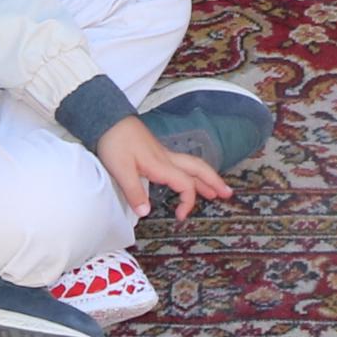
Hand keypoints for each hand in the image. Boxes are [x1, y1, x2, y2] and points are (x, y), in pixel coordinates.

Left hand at [95, 115, 232, 219]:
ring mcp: (163, 154)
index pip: (186, 183)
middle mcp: (166, 158)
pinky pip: (182, 164)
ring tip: (216, 189)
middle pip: (198, 168)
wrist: (109, 120)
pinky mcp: (157, 152)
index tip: (180, 216)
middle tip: (227, 193)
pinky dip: (193, 172)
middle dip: (214, 181)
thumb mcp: (121, 170)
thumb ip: (134, 192)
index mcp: (161, 165)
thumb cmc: (115, 143)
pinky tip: (190, 178)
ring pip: (191, 165)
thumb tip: (146, 213)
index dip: (188, 201)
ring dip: (206, 177)